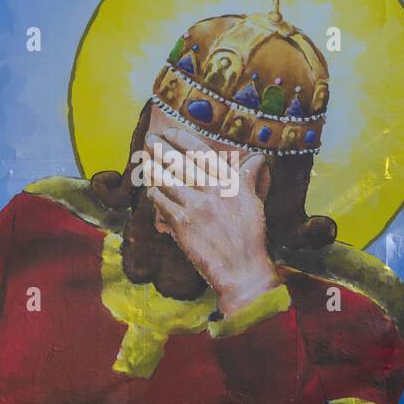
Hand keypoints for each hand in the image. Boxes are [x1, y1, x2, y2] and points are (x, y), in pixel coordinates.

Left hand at [145, 126, 281, 315]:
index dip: (183, 140)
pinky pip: (162, 204)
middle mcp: (213, 191)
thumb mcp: (254, 203)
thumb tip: (258, 158)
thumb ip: (249, 178)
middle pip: (181, 163)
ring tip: (144, 162)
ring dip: (153, 169)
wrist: (242, 271)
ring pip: (168, 181)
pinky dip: (155, 195)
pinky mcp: (183, 225)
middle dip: (161, 149)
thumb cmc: (250, 239)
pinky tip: (151, 191)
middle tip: (149, 140)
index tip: (170, 133)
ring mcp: (196, 207)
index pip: (203, 153)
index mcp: (230, 183)